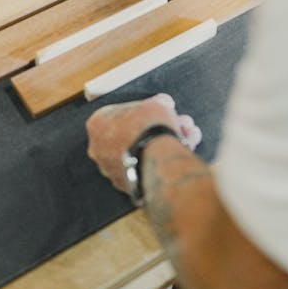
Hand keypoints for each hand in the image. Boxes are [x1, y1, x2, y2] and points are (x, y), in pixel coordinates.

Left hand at [87, 94, 201, 192]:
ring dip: (166, 142)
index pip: (121, 112)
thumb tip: (163, 104)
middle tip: (179, 122)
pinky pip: (146, 167)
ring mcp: (112, 170)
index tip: (161, 109)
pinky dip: (161, 159)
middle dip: (160, 127)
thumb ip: (157, 103)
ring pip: (143, 151)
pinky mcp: (127, 185)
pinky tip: (183, 150)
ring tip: (189, 136)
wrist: (157, 161)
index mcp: (98, 124)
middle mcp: (99, 149)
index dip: (146, 109)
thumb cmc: (149, 128)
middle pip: (135, 133)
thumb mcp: (156, 104)